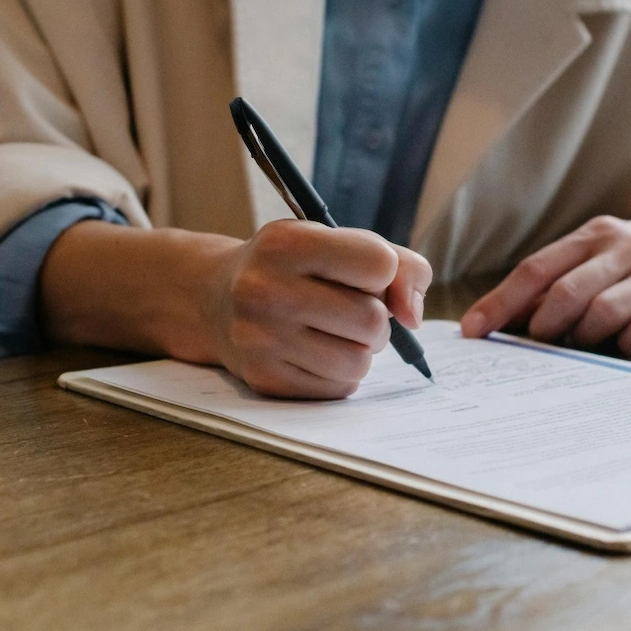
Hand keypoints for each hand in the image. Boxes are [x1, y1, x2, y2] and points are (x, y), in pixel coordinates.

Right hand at [206, 221, 430, 398]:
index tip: (363, 275)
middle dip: (377, 319)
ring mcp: (260, 338)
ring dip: (361, 350)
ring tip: (337, 334)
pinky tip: (316, 353)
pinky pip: (338, 388)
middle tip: (354, 311)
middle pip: (372, 320)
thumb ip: (398, 264)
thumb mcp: (336, 242)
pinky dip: (340, 374)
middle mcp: (266, 289)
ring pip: (358, 361)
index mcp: (287, 243)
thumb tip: (413, 316)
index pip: (379, 264)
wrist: (217, 299)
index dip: (384, 273)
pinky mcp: (264, 378)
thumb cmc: (294, 268)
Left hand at [460, 209, 630, 356]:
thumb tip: (503, 318)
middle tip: (531, 348)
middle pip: (565, 291)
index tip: (472, 331)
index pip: (536, 269)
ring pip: (602, 312)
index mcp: (594, 236)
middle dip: (539, 327)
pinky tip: (622, 350)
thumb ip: (561, 280)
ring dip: (581, 339)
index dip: (500, 302)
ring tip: (579, 348)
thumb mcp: (604, 256)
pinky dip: (625, 346)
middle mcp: (622, 249)